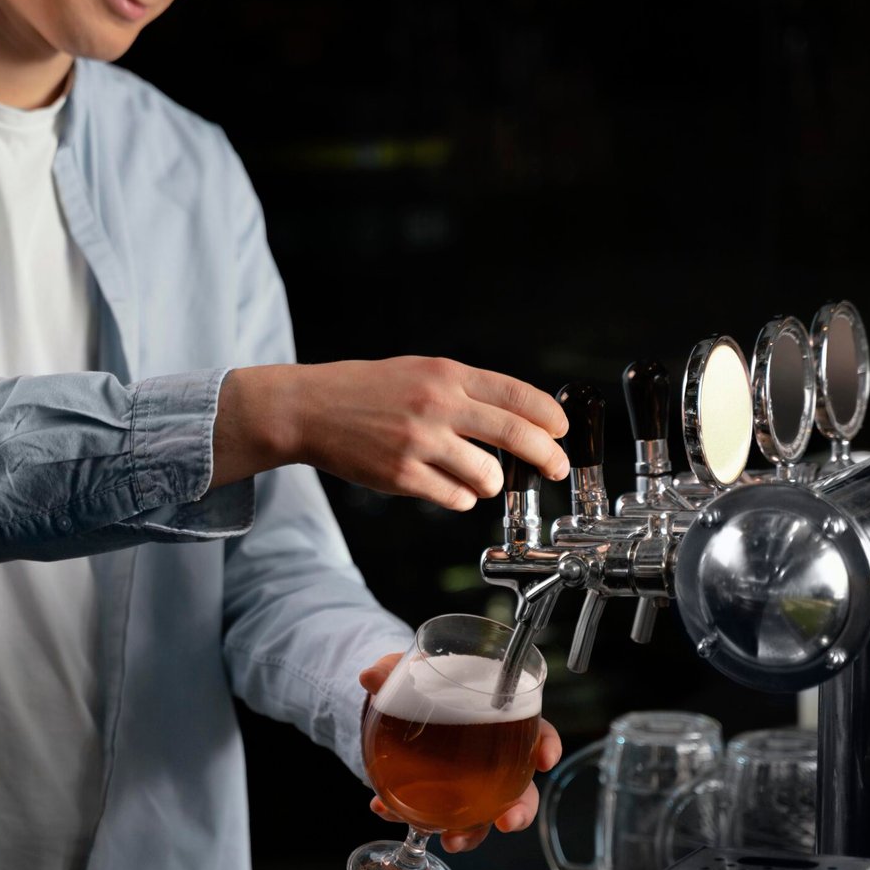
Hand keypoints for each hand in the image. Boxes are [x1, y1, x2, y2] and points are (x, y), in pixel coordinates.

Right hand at [212, 357, 568, 509]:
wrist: (308, 409)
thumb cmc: (364, 390)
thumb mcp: (419, 372)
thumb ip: (464, 390)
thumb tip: (516, 416)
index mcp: (446, 374)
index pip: (518, 395)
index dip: (548, 417)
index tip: (560, 432)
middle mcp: (438, 405)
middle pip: (516, 435)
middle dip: (545, 457)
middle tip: (555, 468)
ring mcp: (420, 442)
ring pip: (487, 475)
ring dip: (490, 482)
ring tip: (476, 477)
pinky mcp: (402, 476)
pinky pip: (455, 498)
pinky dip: (460, 497)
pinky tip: (448, 488)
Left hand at [358, 651, 562, 853]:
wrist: (386, 708)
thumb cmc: (415, 685)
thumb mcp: (405, 672)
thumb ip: (391, 671)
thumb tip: (370, 676)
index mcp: (495, 715)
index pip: (536, 728)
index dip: (546, 744)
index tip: (544, 760)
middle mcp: (491, 756)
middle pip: (520, 787)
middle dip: (519, 810)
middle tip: (507, 823)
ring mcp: (467, 782)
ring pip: (484, 815)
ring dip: (472, 833)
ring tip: (452, 841)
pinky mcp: (437, 798)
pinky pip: (433, 817)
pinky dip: (411, 819)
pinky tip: (386, 811)